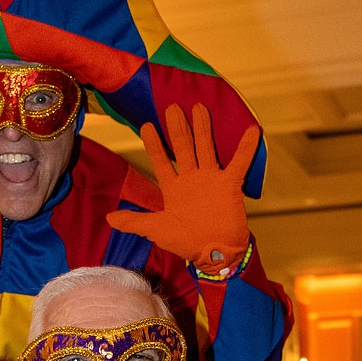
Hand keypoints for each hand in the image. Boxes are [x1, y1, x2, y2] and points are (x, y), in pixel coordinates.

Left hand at [106, 103, 258, 273]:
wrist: (214, 253)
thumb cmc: (186, 241)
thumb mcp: (157, 230)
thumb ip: (135, 221)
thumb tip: (110, 219)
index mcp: (173, 188)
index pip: (161, 161)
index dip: (154, 144)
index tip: (146, 125)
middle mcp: (191, 179)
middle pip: (183, 148)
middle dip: (177, 128)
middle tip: (172, 107)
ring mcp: (211, 179)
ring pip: (206, 148)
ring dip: (203, 128)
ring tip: (199, 107)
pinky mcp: (230, 185)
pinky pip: (239, 162)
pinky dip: (246, 148)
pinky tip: (251, 129)